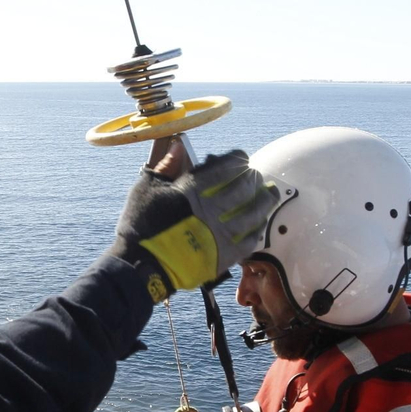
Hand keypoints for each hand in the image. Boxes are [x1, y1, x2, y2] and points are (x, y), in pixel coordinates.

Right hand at [110, 149, 278, 301]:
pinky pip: (249, 241)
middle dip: (253, 178)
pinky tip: (260, 224)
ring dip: (265, 202)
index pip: (226, 167)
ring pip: (253, 214)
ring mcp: (220, 234)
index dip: (237, 160)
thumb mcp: (147, 188)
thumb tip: (178, 145)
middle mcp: (212, 209)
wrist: (140, 265)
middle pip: (244, 188)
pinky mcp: (223, 256)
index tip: (242, 158)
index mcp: (193, 189)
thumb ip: (166, 166)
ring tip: (270, 195)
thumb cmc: (140, 225)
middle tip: (256, 176)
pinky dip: (257, 230)